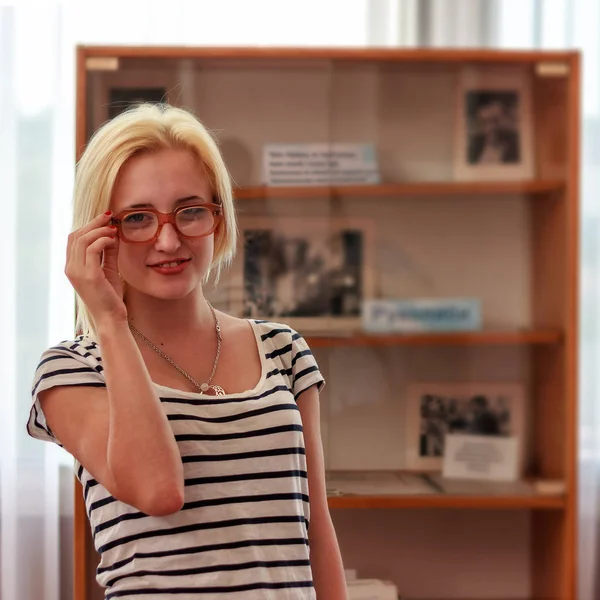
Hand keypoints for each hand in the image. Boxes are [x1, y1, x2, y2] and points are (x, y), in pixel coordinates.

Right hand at [65, 211, 126, 325]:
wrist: (111, 317)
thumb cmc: (110, 296)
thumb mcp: (108, 269)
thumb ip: (108, 253)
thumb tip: (112, 234)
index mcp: (72, 267)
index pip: (73, 239)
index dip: (88, 226)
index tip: (105, 219)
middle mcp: (71, 268)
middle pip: (76, 236)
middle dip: (93, 223)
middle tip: (110, 217)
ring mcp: (77, 272)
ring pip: (82, 240)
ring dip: (100, 231)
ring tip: (114, 230)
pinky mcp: (89, 275)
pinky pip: (92, 249)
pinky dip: (103, 240)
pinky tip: (113, 240)